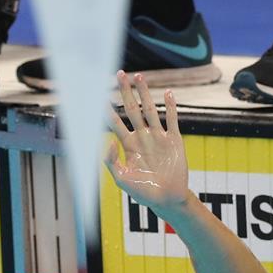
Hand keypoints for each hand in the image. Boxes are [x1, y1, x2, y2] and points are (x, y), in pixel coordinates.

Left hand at [106, 71, 189, 213]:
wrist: (166, 198)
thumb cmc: (142, 191)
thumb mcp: (121, 179)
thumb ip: (111, 161)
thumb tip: (108, 140)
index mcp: (128, 145)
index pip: (115, 123)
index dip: (107, 109)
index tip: (98, 94)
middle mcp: (142, 137)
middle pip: (131, 109)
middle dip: (125, 92)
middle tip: (119, 74)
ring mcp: (158, 137)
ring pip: (150, 109)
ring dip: (145, 93)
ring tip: (139, 76)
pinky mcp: (174, 140)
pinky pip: (171, 120)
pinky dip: (169, 107)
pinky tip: (167, 93)